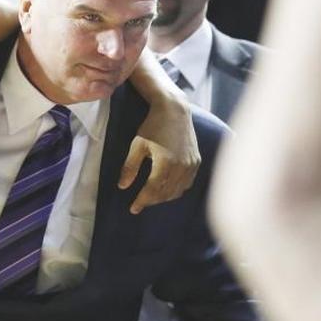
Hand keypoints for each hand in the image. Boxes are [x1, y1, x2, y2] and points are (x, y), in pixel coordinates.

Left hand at [118, 96, 199, 212]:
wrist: (175, 111)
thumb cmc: (152, 126)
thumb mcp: (137, 145)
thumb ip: (130, 167)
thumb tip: (122, 186)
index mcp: (166, 163)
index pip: (153, 190)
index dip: (142, 201)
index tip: (133, 209)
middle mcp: (182, 166)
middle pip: (166, 193)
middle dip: (151, 201)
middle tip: (139, 203)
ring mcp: (192, 165)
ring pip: (178, 190)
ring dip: (164, 197)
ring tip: (150, 197)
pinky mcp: (197, 161)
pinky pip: (187, 183)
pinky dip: (176, 189)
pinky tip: (167, 189)